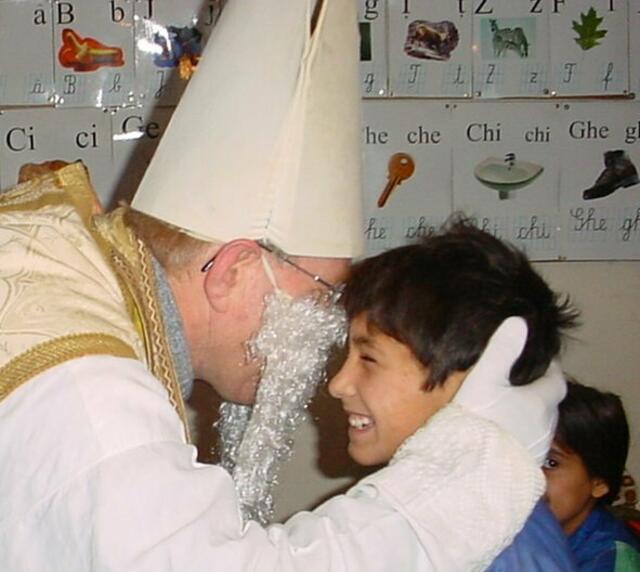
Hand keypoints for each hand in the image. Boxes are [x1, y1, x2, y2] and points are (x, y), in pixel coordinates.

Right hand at [453, 316, 565, 464]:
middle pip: (549, 404)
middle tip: (519, 383)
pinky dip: (519, 435)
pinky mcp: (524, 467)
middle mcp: (545, 426)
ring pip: (538, 426)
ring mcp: (535, 449)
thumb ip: (501, 349)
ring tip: (508, 408)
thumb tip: (518, 321)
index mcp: (540, 402)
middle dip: (538, 392)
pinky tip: (500, 434)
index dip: (550, 369)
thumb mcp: (485, 378)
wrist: (471, 471)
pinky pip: (527, 445)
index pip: (556, 381)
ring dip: (528, 416)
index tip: (540, 361)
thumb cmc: (479, 420)